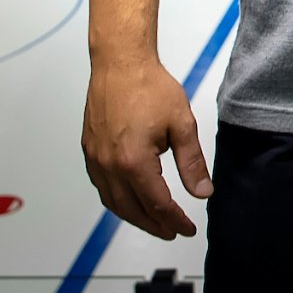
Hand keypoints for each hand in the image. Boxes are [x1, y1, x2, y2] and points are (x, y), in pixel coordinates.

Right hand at [81, 56, 212, 239]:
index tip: (187, 227)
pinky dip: (117, 200)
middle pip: (132, 210)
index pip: (157, 203)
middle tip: (172, 230)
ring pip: (113, 202)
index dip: (174, 219)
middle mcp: (109, 165)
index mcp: (133, 161)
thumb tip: (202, 192)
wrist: (120, 62)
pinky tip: (130, 199)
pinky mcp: (89, 150)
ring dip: (134, 216)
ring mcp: (95, 159)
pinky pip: (102, 186)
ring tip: (154, 221)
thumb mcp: (182, 124)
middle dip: (154, 224)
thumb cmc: (149, 86)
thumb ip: (192, 162)